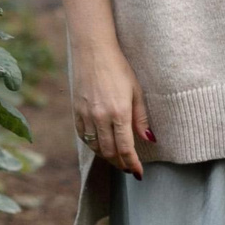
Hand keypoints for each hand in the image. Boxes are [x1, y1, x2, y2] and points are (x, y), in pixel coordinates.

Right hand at [71, 38, 151, 176]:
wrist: (93, 50)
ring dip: (107, 157)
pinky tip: (101, 146)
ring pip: (95, 147)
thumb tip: (149, 139)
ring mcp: (86, 115)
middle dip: (120, 164)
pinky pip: (83, 136)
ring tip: (117, 159)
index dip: (132, 164)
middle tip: (129, 168)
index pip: (126, 148)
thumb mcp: (136, 91)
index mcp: (119, 113)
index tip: (138, 173)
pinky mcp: (76, 111)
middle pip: (110, 152)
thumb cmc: (119, 68)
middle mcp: (100, 117)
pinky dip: (93, 145)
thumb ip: (141, 117)